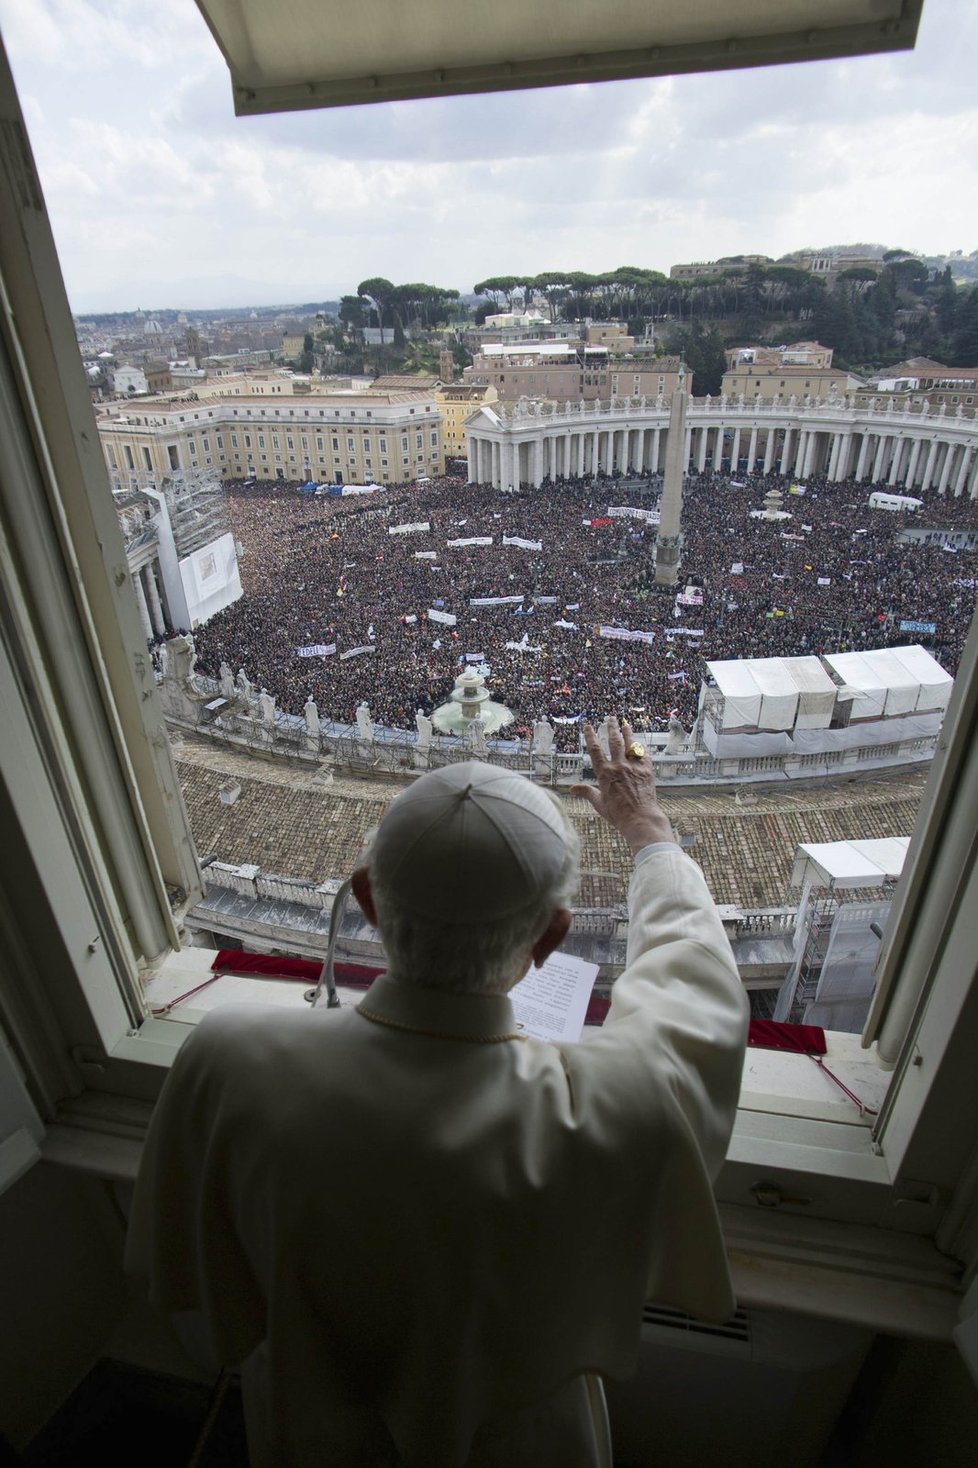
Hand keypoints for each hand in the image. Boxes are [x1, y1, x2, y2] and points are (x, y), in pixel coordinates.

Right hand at [571, 716, 674, 853]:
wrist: (641, 818)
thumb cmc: (618, 814)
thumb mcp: (599, 803)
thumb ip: (586, 792)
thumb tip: (572, 788)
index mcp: (605, 773)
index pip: (595, 749)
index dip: (590, 736)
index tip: (588, 726)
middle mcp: (619, 766)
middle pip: (614, 741)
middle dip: (612, 728)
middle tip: (611, 718)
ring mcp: (634, 767)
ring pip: (630, 744)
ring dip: (628, 733)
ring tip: (626, 725)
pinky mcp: (647, 771)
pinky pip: (644, 754)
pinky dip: (641, 748)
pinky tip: (640, 743)